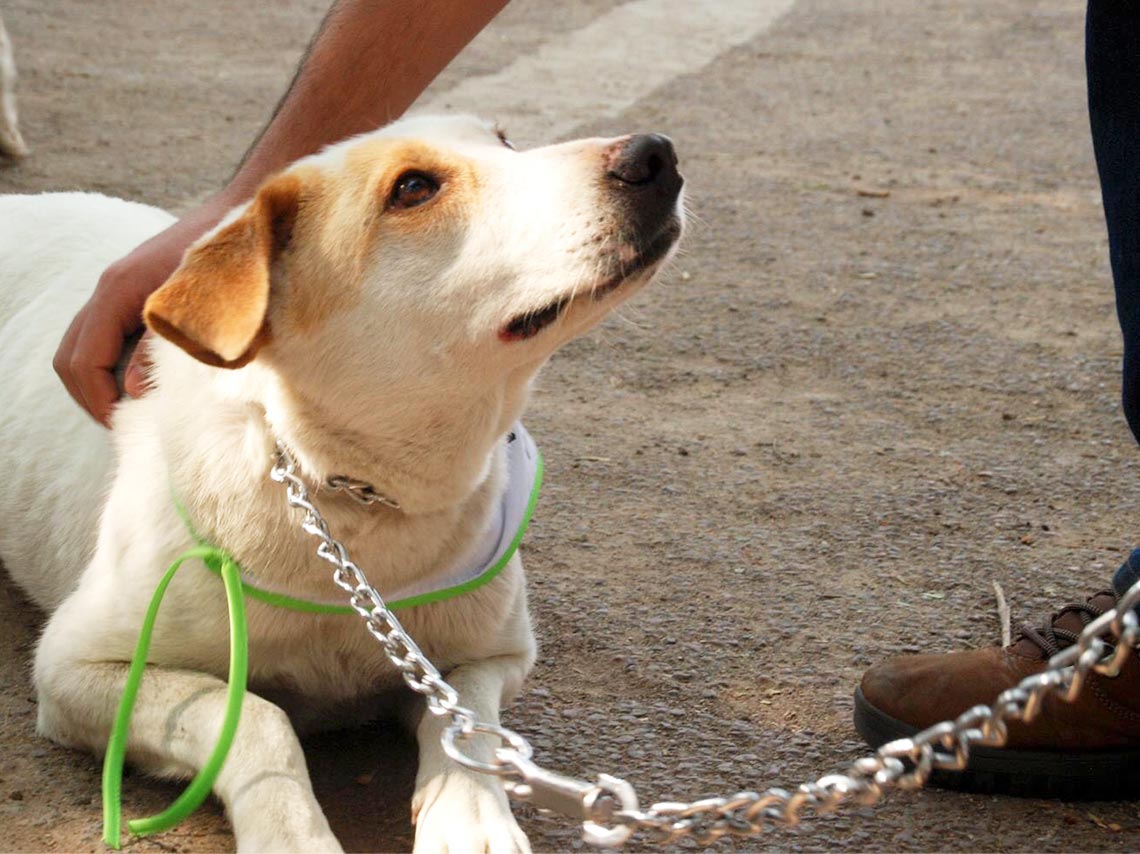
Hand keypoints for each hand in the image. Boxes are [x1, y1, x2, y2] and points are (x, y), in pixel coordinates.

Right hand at [53, 194, 238, 425]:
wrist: (245, 216)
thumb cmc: (228, 260)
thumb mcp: (199, 312)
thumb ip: (162, 349)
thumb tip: (131, 392)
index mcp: (118, 292)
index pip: (84, 360)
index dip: (98, 400)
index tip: (124, 425)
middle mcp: (109, 289)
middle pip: (71, 358)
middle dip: (90, 396)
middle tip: (122, 426)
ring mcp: (118, 289)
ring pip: (84, 347)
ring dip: (97, 383)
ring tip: (129, 411)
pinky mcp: (134, 292)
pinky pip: (104, 337)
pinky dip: (110, 365)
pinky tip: (141, 383)